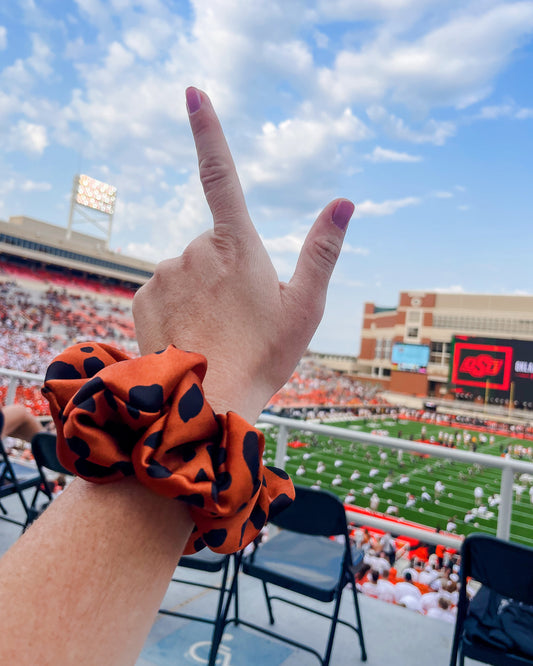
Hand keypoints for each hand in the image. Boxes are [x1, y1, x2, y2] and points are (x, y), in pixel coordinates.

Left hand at [132, 87, 353, 422]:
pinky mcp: (143, 296)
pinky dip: (178, 307)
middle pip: (213, 245)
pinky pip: (164, 291)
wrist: (209, 401)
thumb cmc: (265, 355)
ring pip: (188, 270)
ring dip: (202, 291)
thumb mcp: (305, 306)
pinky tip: (190, 334)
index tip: (193, 93)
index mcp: (237, 245)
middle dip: (226, 269)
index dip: (208, 130)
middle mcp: (195, 250)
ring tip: (216, 331)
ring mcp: (165, 273)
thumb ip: (322, 249)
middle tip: (240, 315)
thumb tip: (345, 202)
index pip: (221, 174)